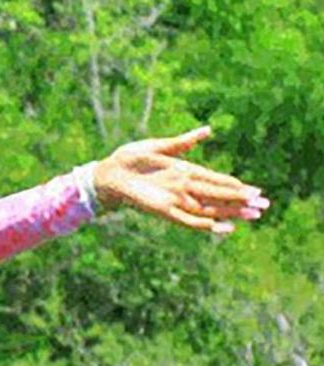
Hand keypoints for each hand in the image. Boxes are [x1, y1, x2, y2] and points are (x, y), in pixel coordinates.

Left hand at [93, 126, 268, 233]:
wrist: (108, 173)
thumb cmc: (130, 159)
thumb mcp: (160, 146)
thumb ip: (184, 142)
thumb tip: (208, 130)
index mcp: (185, 173)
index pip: (217, 182)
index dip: (236, 187)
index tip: (256, 191)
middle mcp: (184, 189)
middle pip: (219, 197)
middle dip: (242, 201)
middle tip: (265, 206)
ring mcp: (175, 200)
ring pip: (210, 210)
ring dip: (232, 213)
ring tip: (253, 215)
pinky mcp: (164, 211)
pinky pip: (189, 221)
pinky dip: (207, 225)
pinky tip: (224, 226)